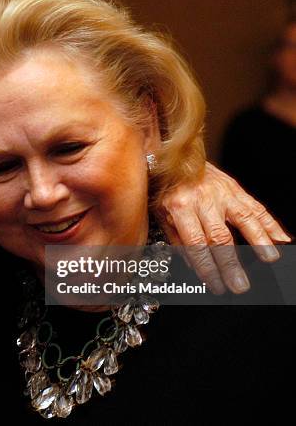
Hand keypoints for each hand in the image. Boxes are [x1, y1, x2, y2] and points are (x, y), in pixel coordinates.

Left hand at [156, 162, 290, 294]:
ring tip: (270, 259)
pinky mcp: (234, 187)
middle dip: (231, 264)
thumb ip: (177, 240)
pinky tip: (281, 238)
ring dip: (259, 241)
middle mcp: (202, 199)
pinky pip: (255, 206)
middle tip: (240, 285)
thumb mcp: (160, 214)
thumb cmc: (163, 187)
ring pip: (244, 218)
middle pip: (220, 237)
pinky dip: (270, 223)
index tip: (216, 286)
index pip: (196, 244)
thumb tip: (193, 265)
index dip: (207, 268)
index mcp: (179, 207)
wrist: (169, 155)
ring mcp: (221, 192)